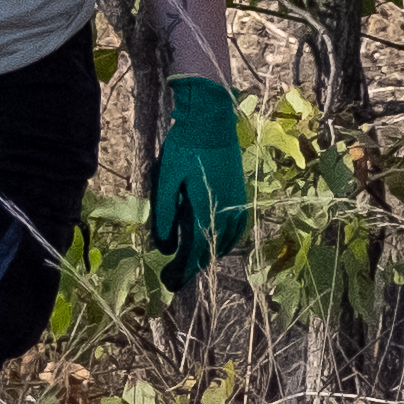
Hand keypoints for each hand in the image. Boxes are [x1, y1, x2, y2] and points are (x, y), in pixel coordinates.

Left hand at [145, 78, 251, 289]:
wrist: (212, 120)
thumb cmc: (185, 147)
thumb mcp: (167, 179)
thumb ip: (164, 213)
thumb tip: (164, 247)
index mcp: (207, 209)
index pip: (196, 251)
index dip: (182, 270)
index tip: (169, 282)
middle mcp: (227, 212)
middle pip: (211, 250)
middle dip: (192, 267)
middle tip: (174, 278)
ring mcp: (237, 204)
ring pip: (226, 242)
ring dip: (208, 255)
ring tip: (190, 263)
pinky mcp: (240, 196)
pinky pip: (236, 229)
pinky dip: (224, 241)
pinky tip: (213, 241)